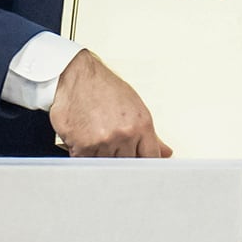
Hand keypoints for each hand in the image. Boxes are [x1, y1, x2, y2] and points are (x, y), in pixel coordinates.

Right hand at [50, 50, 168, 157]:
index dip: (145, 164)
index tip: (140, 166)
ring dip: (101, 156)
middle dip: (121, 158)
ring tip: (95, 136)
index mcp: (142, 125)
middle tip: (111, 145)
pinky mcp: (83, 146)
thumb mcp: (135, 108)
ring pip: (107, 165)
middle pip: (128, 164)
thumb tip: (165, 152)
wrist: (76, 75)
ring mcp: (104, 141)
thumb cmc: (104, 89)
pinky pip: (86, 162)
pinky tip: (83, 139)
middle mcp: (124, 134)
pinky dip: (84, 155)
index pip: (151, 158)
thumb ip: (151, 135)